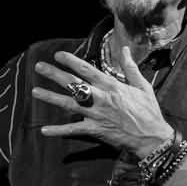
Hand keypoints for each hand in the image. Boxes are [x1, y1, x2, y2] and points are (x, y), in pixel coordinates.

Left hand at [32, 46, 173, 157]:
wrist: (152, 136)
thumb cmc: (148, 111)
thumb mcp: (142, 85)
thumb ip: (130, 67)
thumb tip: (125, 49)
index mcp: (111, 85)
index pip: (87, 69)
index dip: (70, 61)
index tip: (58, 55)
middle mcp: (100, 98)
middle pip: (73, 83)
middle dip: (54, 74)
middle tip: (38, 67)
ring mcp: (96, 114)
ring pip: (69, 104)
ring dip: (50, 97)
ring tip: (35, 92)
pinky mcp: (95, 130)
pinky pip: (73, 130)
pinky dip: (58, 130)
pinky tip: (44, 130)